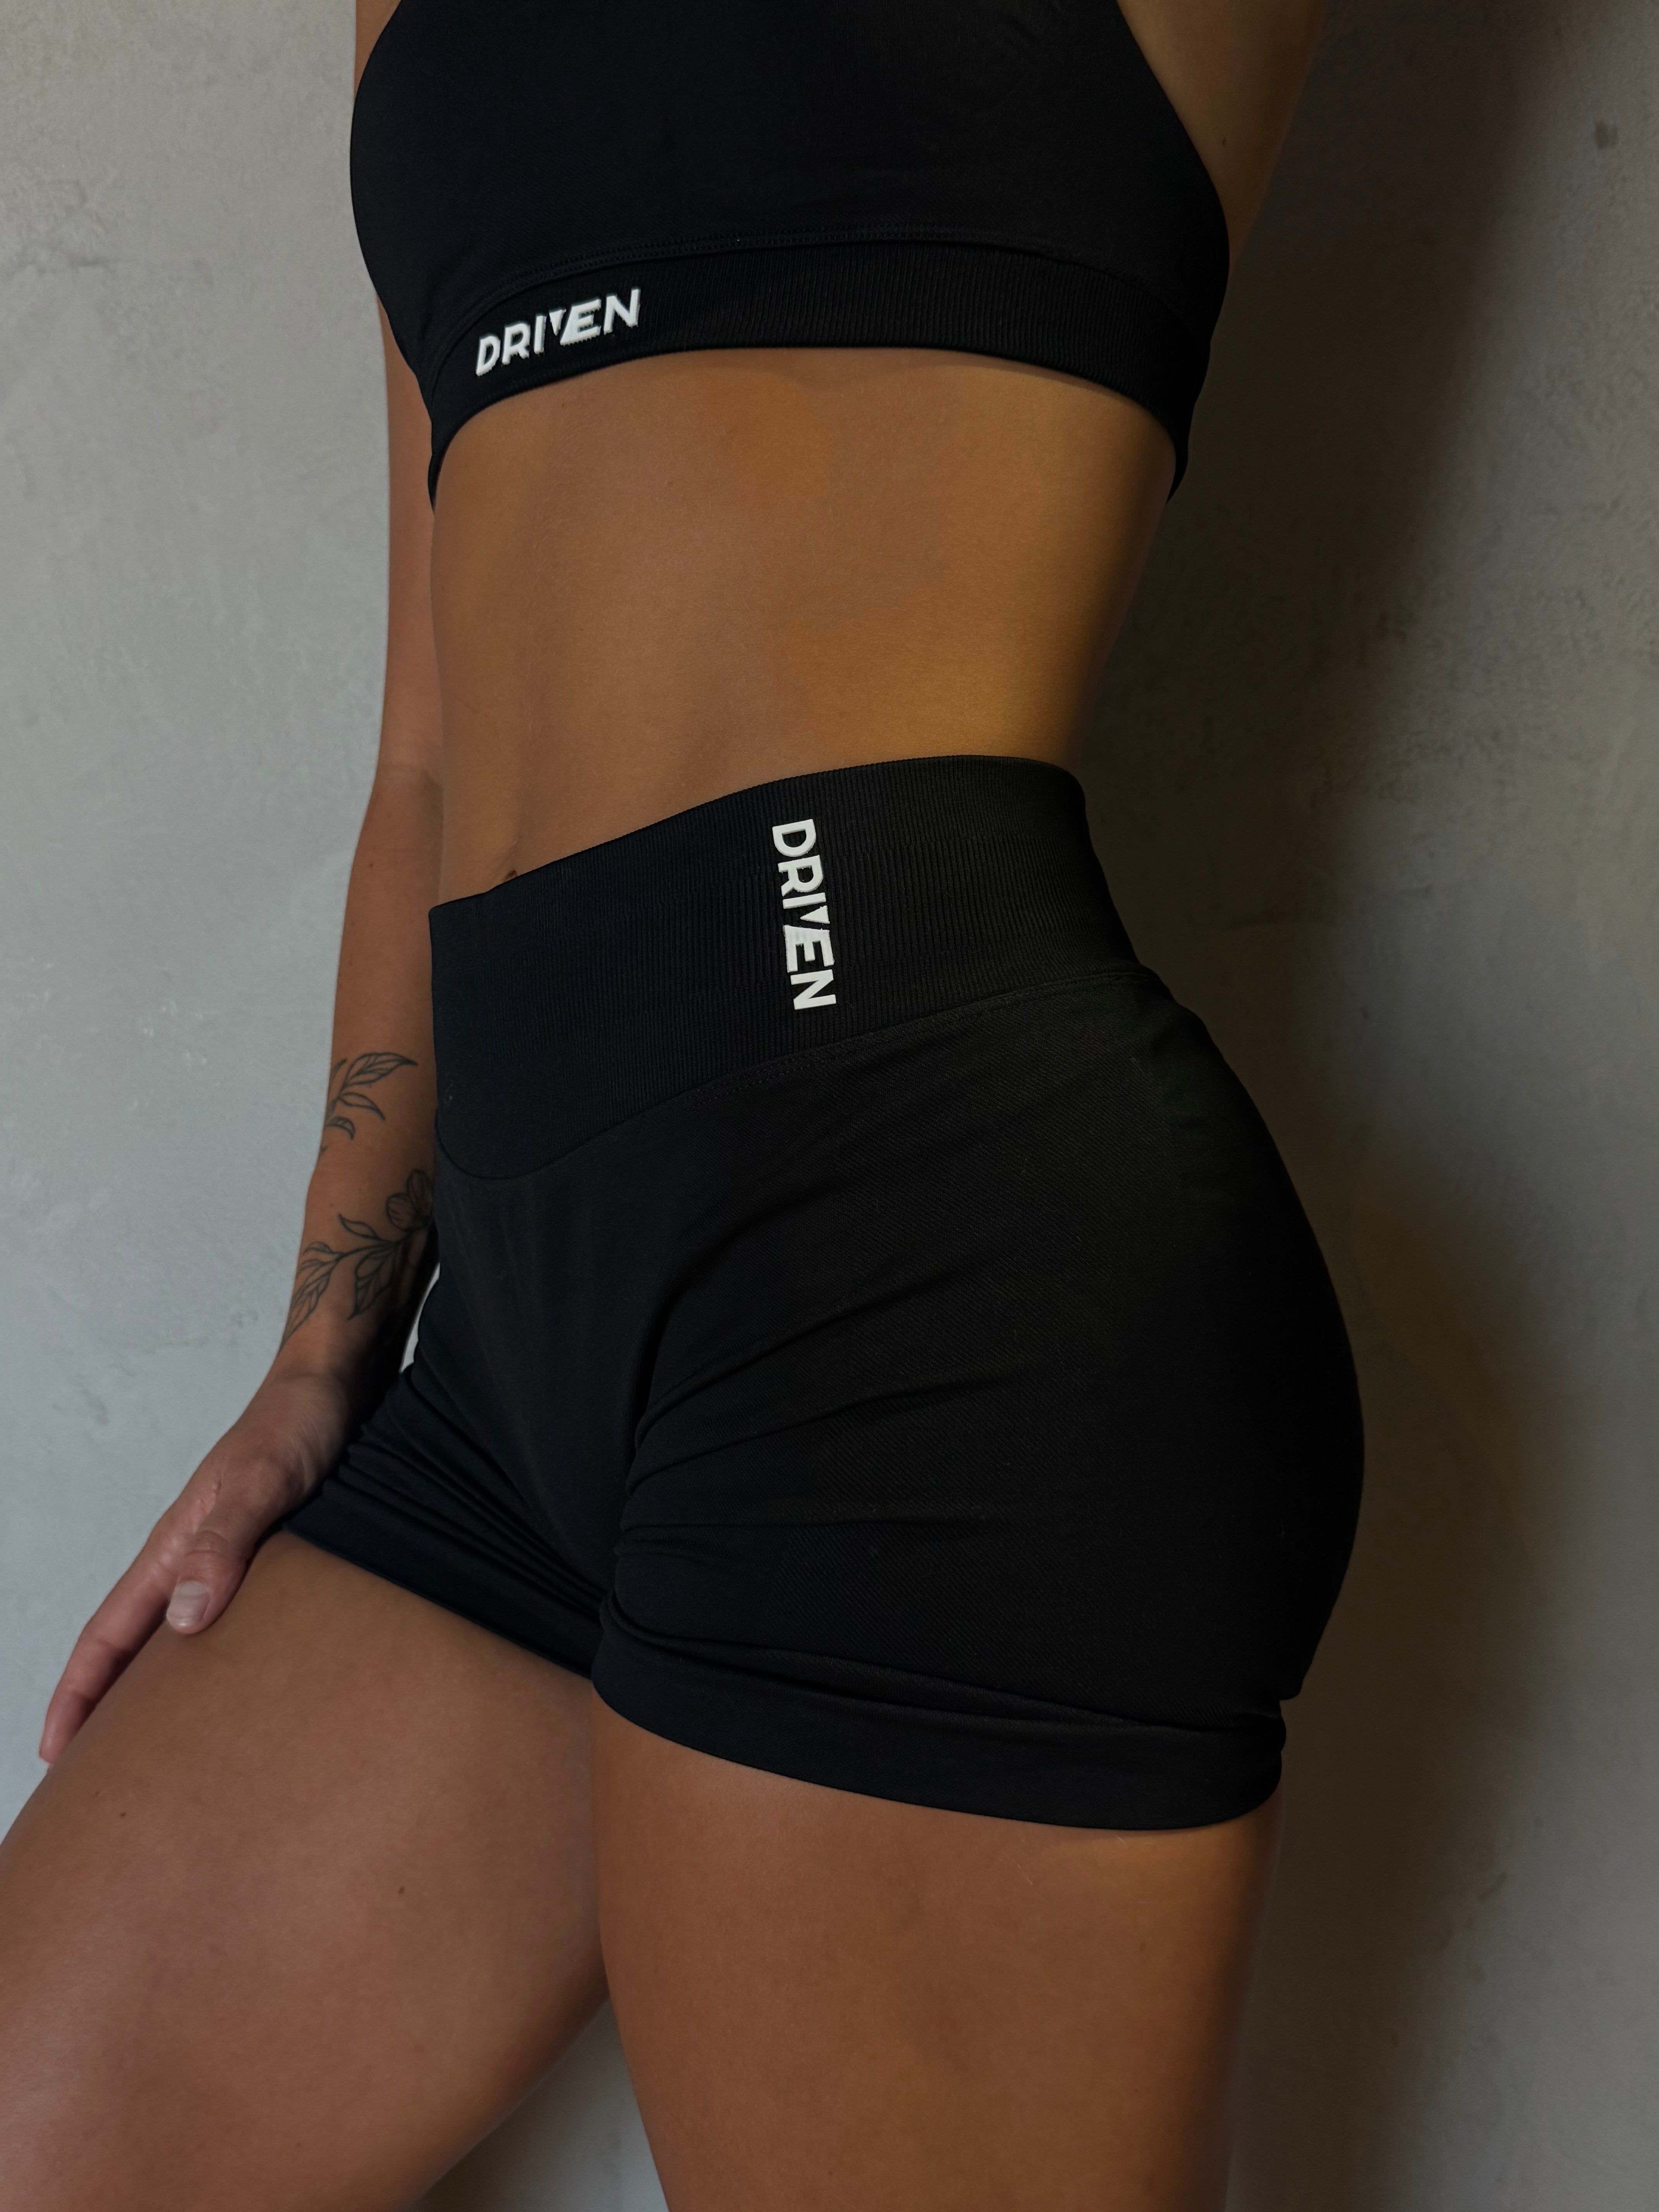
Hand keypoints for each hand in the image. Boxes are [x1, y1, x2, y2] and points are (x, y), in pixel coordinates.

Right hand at [38, 1367, 355, 1762]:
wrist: (339, 1380)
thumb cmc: (299, 1423)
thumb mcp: (263, 1482)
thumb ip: (223, 1544)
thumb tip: (183, 1620)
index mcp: (174, 1546)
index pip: (109, 1632)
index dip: (79, 1693)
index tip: (53, 1754)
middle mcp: (193, 1557)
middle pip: (135, 1647)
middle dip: (112, 1711)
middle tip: (104, 1780)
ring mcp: (231, 1558)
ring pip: (183, 1639)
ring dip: (169, 1694)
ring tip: (172, 1758)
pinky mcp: (273, 1557)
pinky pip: (234, 1623)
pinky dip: (225, 1664)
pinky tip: (248, 1694)